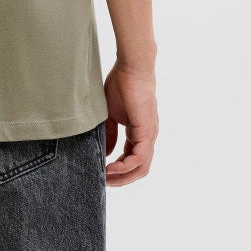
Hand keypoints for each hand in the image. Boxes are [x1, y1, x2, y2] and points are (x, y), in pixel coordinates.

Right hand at [103, 57, 157, 185]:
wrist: (131, 68)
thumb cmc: (121, 85)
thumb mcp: (109, 116)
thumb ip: (109, 135)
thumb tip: (106, 154)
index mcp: (139, 133)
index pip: (132, 159)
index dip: (118, 170)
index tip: (102, 174)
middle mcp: (147, 137)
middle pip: (140, 169)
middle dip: (122, 179)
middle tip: (104, 182)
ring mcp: (149, 135)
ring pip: (142, 167)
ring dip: (123, 177)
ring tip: (106, 178)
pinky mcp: (147, 131)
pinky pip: (139, 158)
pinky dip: (125, 167)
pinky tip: (111, 168)